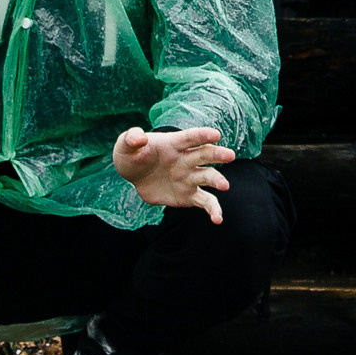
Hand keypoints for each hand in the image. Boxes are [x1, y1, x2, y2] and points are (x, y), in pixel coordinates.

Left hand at [113, 124, 230, 222]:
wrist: (135, 175)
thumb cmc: (133, 155)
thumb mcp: (126, 145)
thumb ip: (132, 139)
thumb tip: (140, 138)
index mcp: (173, 144)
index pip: (190, 138)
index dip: (202, 135)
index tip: (216, 135)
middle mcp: (186, 159)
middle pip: (205, 155)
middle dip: (217, 155)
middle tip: (229, 155)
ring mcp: (189, 177)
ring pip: (207, 177)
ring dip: (217, 180)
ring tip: (224, 186)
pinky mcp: (189, 195)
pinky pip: (204, 202)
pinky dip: (213, 209)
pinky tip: (218, 219)